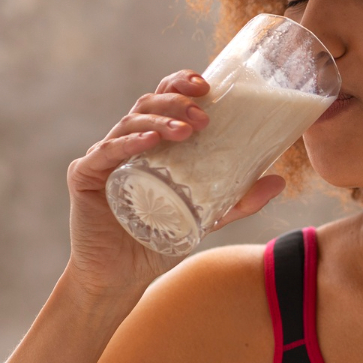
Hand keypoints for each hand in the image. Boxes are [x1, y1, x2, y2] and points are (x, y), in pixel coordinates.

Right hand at [65, 69, 286, 295]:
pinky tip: (149, 141)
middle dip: (176, 102)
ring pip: (129, 122)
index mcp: (153, 144)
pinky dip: (128, 143)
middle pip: (148, 104)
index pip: (166, 101)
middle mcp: (126, 143)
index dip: (182, 85)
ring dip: (159, 120)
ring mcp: (104, 156)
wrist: (120, 278)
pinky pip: (106, 152)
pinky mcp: (85, 175)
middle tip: (204, 116)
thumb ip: (238, 201)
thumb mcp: (206, 218)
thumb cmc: (158, 242)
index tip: (207, 85)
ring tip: (187, 131)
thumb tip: (278, 181)